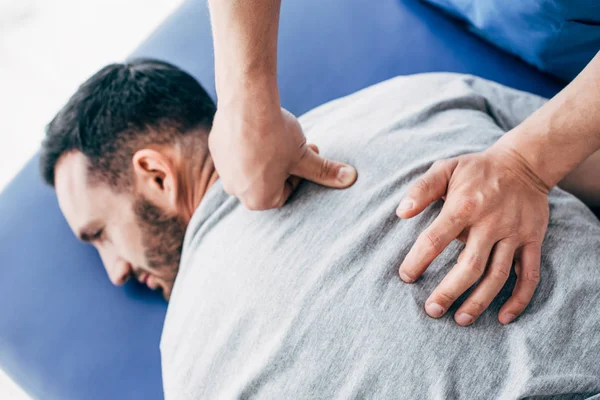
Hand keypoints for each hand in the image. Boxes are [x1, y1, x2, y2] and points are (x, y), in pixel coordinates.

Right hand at [209, 103, 356, 209]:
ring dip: (265, 156)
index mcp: (258, 200)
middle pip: (267, 182)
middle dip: (282, 167)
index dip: (300, 175)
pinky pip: (236, 152)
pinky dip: (248, 144)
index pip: (285, 194)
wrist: (247, 102)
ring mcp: (223, 170)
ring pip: (250, 167)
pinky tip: (258, 126)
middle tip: (294, 146)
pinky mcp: (216, 149)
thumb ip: (325, 171)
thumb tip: (352, 179)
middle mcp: (236, 191)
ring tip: (275, 135)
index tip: (306, 155)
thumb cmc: (277, 135)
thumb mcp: (305, 156)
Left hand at [396, 144, 549, 325]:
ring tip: (460, 320)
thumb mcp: (445, 168)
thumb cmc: (477, 169)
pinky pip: (528, 275)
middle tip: (432, 310)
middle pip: (469, 266)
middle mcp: (490, 223)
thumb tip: (401, 212)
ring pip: (497, 276)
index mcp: (464, 206)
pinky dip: (518, 299)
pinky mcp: (532, 241)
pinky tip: (503, 317)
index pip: (435, 239)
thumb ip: (421, 189)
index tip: (406, 277)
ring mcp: (513, 234)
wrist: (525, 162)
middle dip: (449, 292)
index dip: (418, 260)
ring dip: (479, 301)